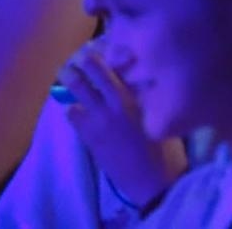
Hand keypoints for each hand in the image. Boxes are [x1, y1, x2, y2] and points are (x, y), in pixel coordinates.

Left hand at [59, 42, 180, 207]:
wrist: (151, 183)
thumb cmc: (164, 150)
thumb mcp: (159, 117)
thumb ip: (144, 97)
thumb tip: (135, 81)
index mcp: (131, 98)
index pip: (109, 67)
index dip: (100, 55)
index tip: (96, 48)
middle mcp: (111, 105)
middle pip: (86, 74)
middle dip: (78, 64)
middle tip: (75, 60)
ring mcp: (97, 121)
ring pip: (75, 92)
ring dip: (71, 84)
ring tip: (68, 77)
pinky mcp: (89, 137)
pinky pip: (73, 115)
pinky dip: (74, 110)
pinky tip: (78, 111)